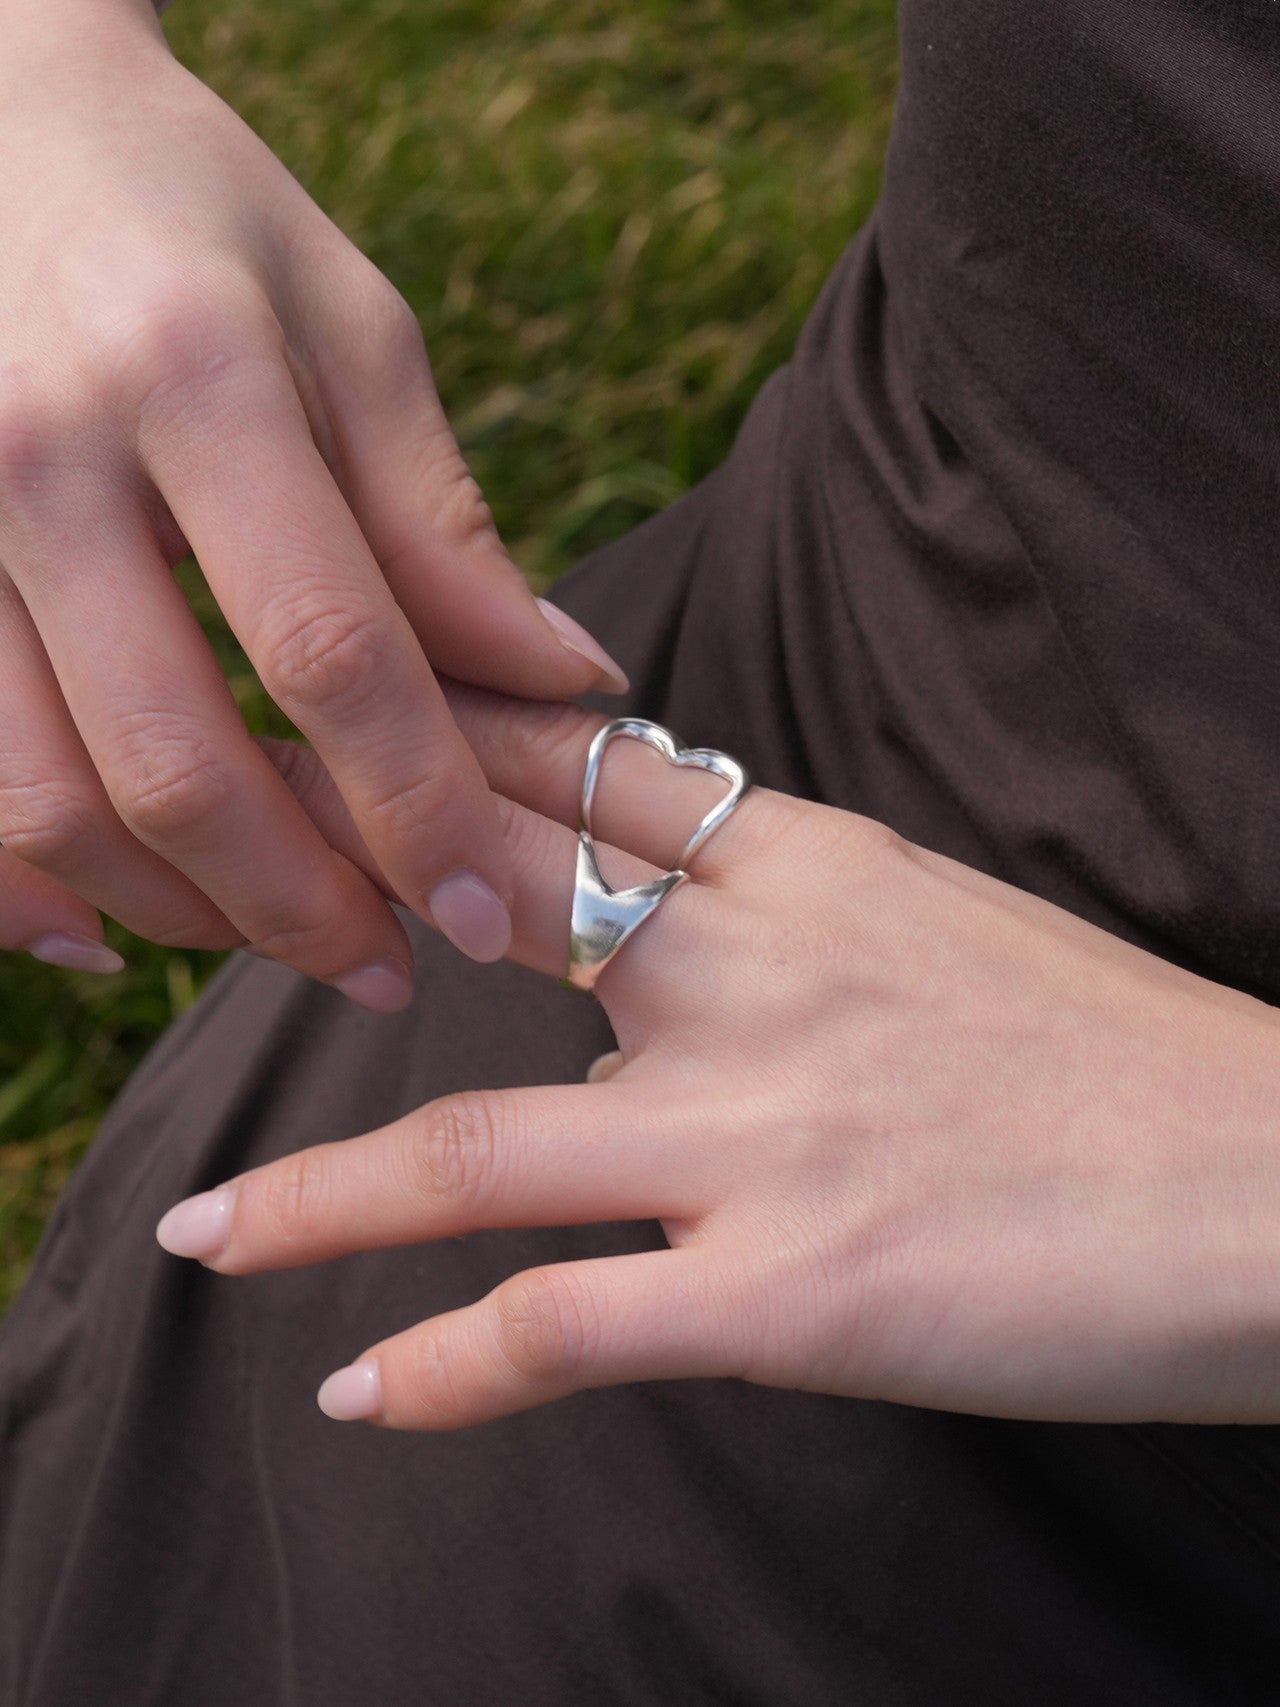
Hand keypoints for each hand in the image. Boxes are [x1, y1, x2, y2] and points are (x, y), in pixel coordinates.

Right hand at [0, 0, 623, 1003]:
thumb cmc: (200, 224)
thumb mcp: (353, 331)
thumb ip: (441, 523)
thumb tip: (565, 684)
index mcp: (192, 379)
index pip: (329, 651)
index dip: (414, 805)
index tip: (475, 911)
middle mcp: (41, 462)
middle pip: (172, 763)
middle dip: (293, 903)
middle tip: (383, 966)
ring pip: (43, 800)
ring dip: (173, 911)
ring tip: (279, 935)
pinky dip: (23, 884)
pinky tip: (111, 924)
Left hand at [157, 690, 1279, 1426]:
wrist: (1275, 1184)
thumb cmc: (1109, 1059)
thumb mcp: (934, 925)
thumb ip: (780, 914)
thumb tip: (660, 924)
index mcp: (806, 868)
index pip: (574, 770)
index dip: (426, 742)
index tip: (314, 734)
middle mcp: (759, 975)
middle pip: (484, 906)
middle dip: (327, 905)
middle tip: (200, 923)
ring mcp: (765, 1132)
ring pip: (475, 1147)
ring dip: (318, 1197)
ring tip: (206, 1234)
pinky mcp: (792, 1291)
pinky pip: (564, 1325)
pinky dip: (445, 1367)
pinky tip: (360, 1396)